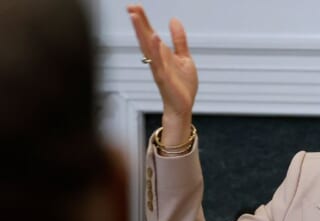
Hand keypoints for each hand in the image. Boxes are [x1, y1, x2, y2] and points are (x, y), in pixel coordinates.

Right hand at [127, 4, 197, 144]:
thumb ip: (179, 40)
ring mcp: (158, 69)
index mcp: (161, 54)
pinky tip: (153, 39)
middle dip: (138, 23)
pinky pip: (158, 62)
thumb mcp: (184, 57)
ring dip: (141, 33)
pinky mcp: (163, 78)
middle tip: (130, 7)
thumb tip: (174, 20)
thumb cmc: (182, 86)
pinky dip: (155, 51)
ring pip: (148, 48)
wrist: (183, 106)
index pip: (149, 33)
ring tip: (135, 17)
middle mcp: (156, 60)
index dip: (142, 20)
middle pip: (145, 38)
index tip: (134, 6)